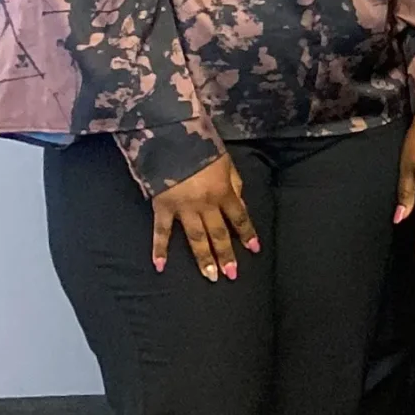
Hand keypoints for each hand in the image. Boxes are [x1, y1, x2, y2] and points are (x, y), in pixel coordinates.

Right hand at [150, 152, 258, 279]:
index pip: (239, 217)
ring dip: (203, 258)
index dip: (247, 234)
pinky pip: (160, 231)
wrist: (171, 137)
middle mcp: (205, 204)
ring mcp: (182, 208)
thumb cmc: (201, 147)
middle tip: (232, 275)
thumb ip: (234, 184)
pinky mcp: (162, 206)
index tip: (254, 250)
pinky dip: (159, 249)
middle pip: (218, 233)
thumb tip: (239, 203)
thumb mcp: (226, 162)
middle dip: (226, 254)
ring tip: (210, 276)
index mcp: (223, 192)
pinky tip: (160, 266)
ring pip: (195, 238)